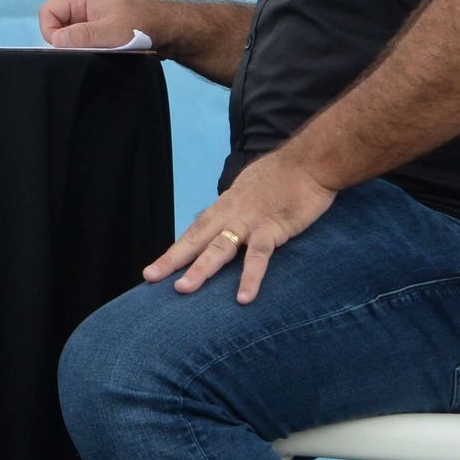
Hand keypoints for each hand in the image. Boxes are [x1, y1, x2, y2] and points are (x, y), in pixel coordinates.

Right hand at [38, 0, 153, 48]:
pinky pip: (82, 40)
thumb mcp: (110, 31)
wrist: (169, 29)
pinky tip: (103, 52)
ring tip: (99, 51)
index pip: (48, 11)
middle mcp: (83, 4)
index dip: (51, 31)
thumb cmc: (142, 24)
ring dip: (79, 46)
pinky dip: (88, 49)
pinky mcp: (98, 29)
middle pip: (57, 23)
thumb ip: (81, 35)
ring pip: (70, 34)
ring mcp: (90, 16)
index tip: (68, 47)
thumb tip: (55, 41)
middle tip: (86, 50)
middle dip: (67, 40)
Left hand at [143, 152, 336, 302]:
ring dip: (201, 269)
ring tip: (183, 289)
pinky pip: (259, 256)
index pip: (195, 231)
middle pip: (196, 238)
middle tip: (150, 277)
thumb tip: (229, 223)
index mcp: (225, 206)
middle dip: (173, 259)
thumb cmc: (283, 175)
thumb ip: (238, 207)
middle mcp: (231, 214)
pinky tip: (243, 298)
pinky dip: (250, 277)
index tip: (157, 267)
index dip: (176, 250)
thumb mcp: (251, 190)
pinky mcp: (273, 228)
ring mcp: (250, 222)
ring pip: (219, 248)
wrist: (309, 161)